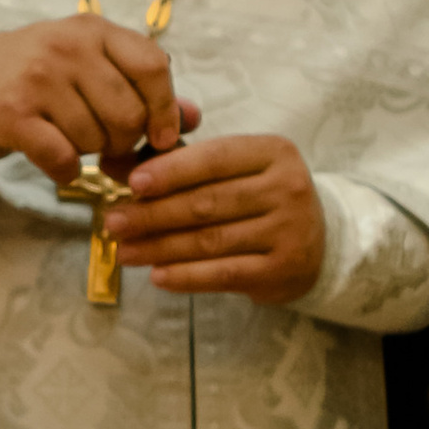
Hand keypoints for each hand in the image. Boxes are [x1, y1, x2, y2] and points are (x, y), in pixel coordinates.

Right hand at [0, 16, 198, 178]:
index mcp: (93, 30)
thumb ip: (143, 89)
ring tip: (72, 140)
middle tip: (106, 141)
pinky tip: (59, 162)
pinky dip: (67, 170)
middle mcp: (66, 47)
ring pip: (96, 139)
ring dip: (91, 153)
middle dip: (125, 140)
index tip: (164, 136)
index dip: (166, 109)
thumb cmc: (42, 76)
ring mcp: (37, 79)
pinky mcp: (11, 114)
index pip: (152, 65)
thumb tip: (194, 118)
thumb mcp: (92, 66)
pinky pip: (62, 157)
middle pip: (128, 113)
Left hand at [101, 133, 324, 301]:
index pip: (214, 158)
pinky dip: (186, 276)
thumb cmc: (257, 197)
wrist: (317, 243)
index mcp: (273, 152)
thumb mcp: (230, 169)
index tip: (132, 183)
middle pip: (207, 202)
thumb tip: (112, 163)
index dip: (171, 171)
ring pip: (211, 241)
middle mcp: (287, 188)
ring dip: (160, 248)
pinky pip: (224, 274)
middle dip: (154, 214)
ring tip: (124, 251)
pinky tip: (157, 276)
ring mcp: (289, 231)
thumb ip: (176, 163)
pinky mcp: (282, 270)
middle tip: (113, 222)